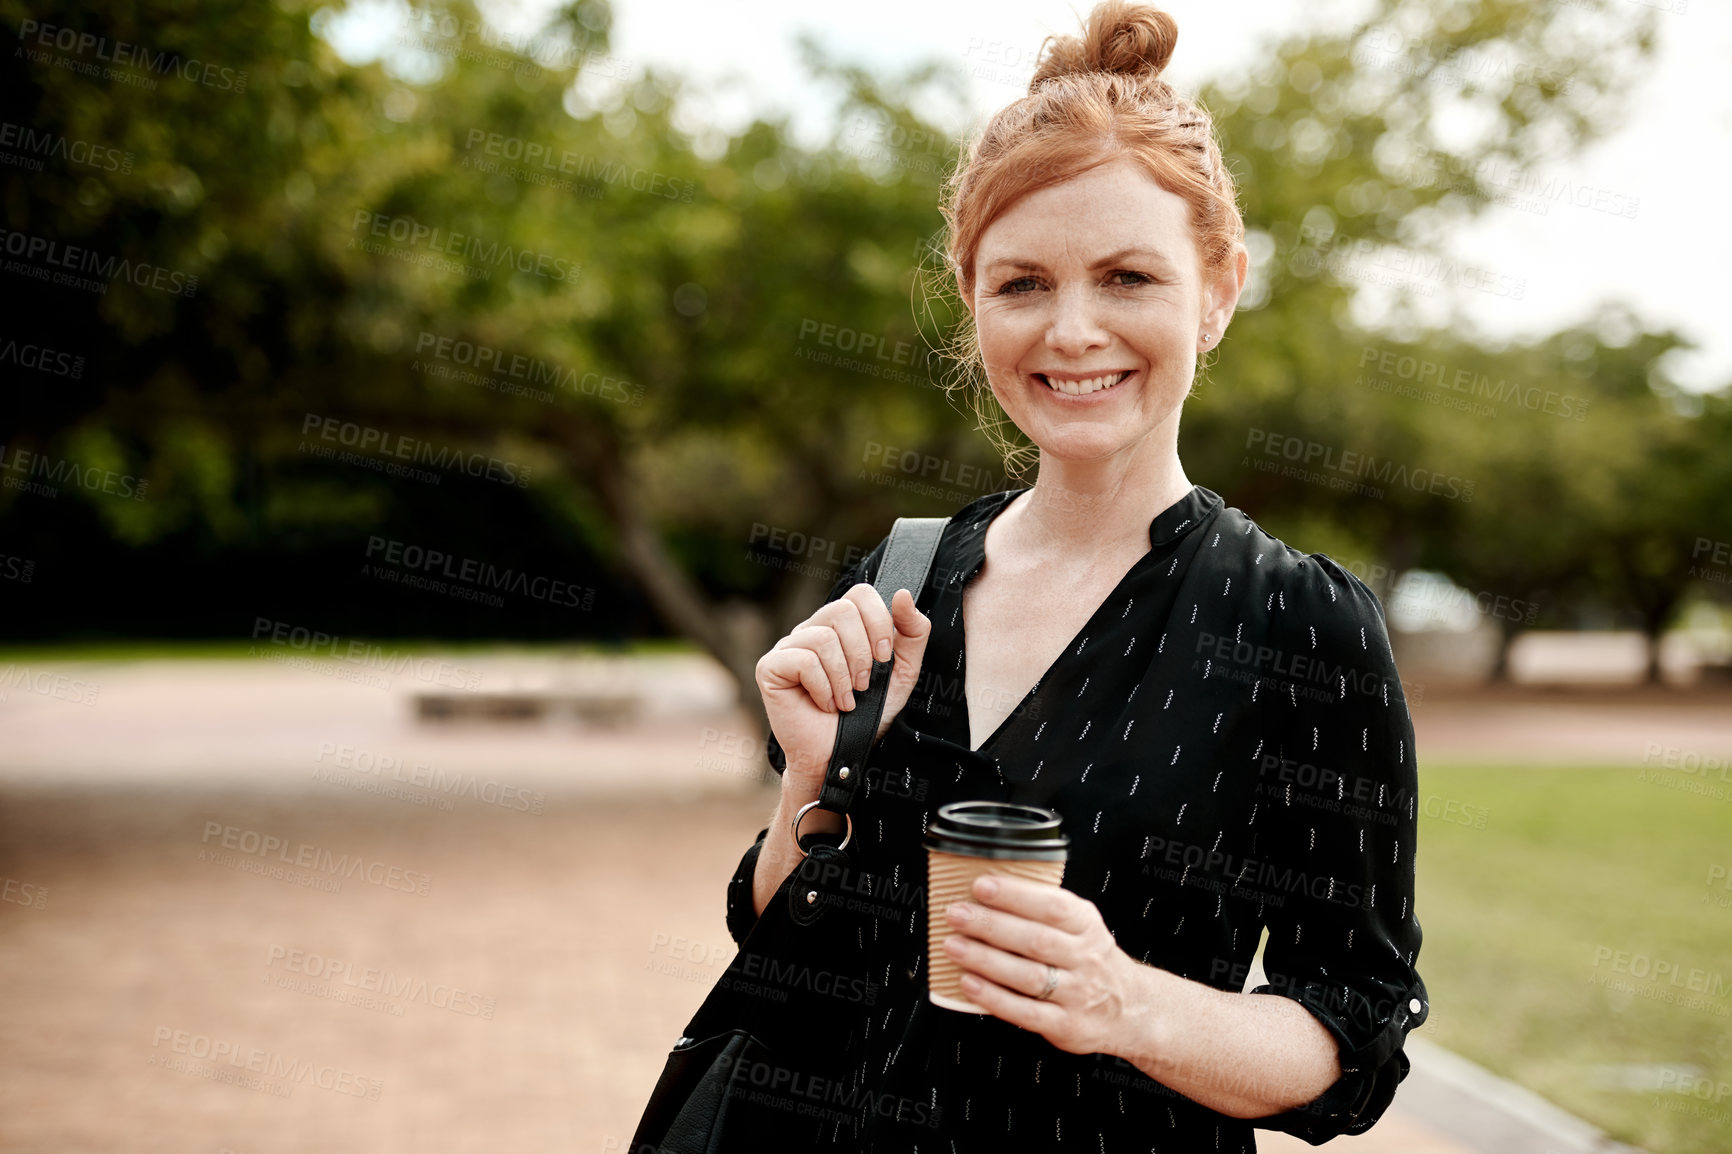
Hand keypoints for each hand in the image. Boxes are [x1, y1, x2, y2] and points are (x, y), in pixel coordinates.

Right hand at [755, 584, 930, 786]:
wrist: (842, 756)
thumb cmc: (869, 715)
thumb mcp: (902, 673)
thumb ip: (912, 634)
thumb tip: (903, 595)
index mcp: (841, 626)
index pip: (860, 595)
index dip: (878, 622)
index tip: (883, 658)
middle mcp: (812, 629)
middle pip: (842, 610)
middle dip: (862, 653)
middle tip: (864, 685)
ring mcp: (788, 647)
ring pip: (823, 637)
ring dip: (843, 677)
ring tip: (846, 701)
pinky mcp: (770, 667)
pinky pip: (803, 660)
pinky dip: (823, 688)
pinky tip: (825, 705)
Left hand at [940, 874, 1141, 1056]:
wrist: (1129, 1009)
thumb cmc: (1091, 960)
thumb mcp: (1082, 926)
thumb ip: (1044, 910)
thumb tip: (989, 891)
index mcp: (1086, 926)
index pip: (1053, 906)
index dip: (1016, 895)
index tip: (982, 886)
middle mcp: (1084, 958)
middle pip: (1035, 940)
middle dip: (990, 925)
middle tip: (956, 914)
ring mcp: (1076, 993)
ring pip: (1028, 976)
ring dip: (986, 960)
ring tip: (954, 946)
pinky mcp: (1064, 1024)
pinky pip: (1025, 1011)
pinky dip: (993, 997)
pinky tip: (969, 983)